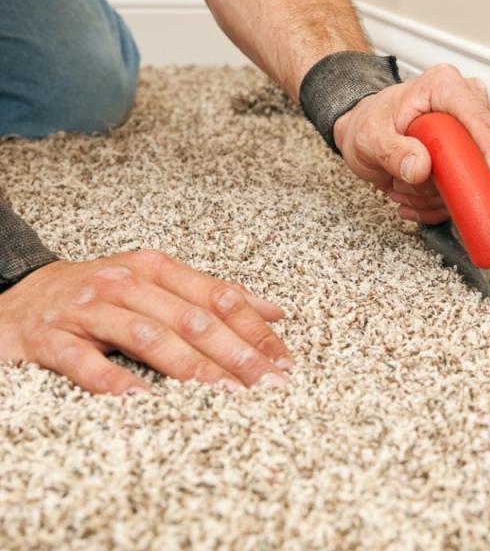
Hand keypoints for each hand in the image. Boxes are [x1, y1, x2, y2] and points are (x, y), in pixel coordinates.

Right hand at [0, 250, 291, 394]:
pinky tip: (145, 401)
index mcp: (156, 269)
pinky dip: (117, 382)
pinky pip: (87, 363)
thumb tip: (273, 311)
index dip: (254, 329)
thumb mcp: (155, 284)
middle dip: (236, 354)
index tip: (283, 360)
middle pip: (191, 319)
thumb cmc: (98, 294)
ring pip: (149, 336)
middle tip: (268, 384)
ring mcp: (87, 310)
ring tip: (225, 393)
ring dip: (192, 367)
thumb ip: (211, 295)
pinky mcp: (51, 339)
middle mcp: (125, 284)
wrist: (17, 298)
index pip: (218, 297)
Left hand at [333, 64, 489, 224]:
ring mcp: (468, 128)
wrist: (361, 130)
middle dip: (448, 182)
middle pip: (480, 152)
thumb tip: (421, 167)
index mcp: (443, 86)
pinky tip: (412, 197)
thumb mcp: (369, 138)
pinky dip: (437, 202)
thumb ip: (392, 151)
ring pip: (471, 176)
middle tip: (410, 186)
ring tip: (403, 187)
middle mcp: (463, 102)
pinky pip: (464, 187)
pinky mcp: (467, 151)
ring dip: (436, 195)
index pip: (479, 120)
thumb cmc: (367, 123)